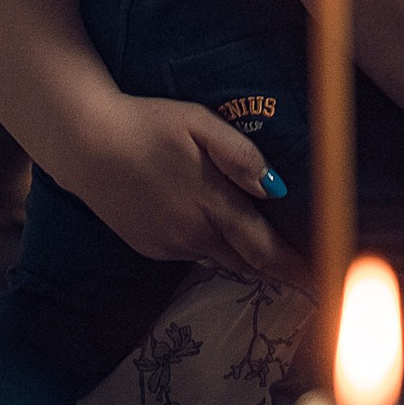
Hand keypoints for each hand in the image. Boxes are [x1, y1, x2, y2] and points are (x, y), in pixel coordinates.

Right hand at [56, 90, 297, 279]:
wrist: (84, 143)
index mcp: (209, 202)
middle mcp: (190, 233)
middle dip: (276, 271)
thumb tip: (275, 187)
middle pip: (245, 262)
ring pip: (218, 260)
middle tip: (303, 275)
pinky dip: (210, 248)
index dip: (293, 268)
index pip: (263, 247)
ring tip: (266, 254)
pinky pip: (190, 254)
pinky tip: (211, 230)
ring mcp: (167, 245)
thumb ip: (240, 155)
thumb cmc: (146, 123)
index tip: (319, 282)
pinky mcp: (148, 247)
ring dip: (243, 259)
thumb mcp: (198, 122)